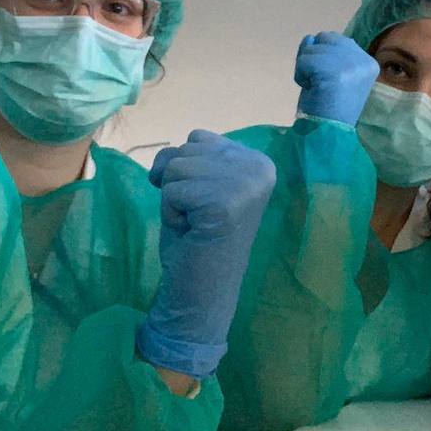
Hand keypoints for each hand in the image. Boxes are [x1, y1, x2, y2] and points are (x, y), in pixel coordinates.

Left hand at [137, 130, 275, 377]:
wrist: (202, 292)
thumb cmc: (198, 238)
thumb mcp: (200, 182)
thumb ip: (195, 157)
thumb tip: (170, 157)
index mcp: (260, 161)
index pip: (199, 138)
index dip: (187, 171)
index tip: (206, 203)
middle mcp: (259, 167)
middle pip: (185, 149)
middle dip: (179, 183)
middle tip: (199, 216)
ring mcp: (244, 185)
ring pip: (175, 167)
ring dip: (173, 198)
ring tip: (195, 223)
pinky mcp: (222, 204)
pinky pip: (170, 190)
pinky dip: (170, 213)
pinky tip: (191, 231)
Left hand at [293, 31, 378, 125]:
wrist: (328, 132)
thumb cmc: (329, 106)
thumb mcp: (335, 73)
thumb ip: (327, 53)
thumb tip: (310, 38)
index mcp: (368, 62)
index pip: (336, 40)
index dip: (324, 57)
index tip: (329, 80)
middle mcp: (363, 60)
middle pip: (324, 38)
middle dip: (315, 59)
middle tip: (321, 83)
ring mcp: (349, 65)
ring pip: (312, 48)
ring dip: (306, 68)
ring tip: (317, 87)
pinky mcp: (333, 71)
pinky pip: (304, 60)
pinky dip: (301, 75)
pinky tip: (311, 89)